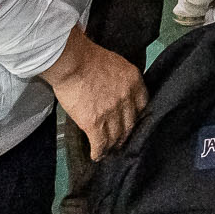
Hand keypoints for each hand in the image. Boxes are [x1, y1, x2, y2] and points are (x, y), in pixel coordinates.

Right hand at [42, 26, 147, 160]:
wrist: (72, 61)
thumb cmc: (88, 58)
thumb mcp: (116, 64)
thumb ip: (121, 81)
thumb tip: (116, 93)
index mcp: (134, 81)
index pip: (142, 106)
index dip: (136, 118)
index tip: (131, 124)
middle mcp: (127, 98)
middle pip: (130, 124)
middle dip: (125, 135)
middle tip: (119, 142)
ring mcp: (112, 112)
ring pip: (116, 137)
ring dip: (112, 146)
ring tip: (107, 151)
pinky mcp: (95, 123)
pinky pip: (100, 143)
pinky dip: (99, 152)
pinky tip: (96, 156)